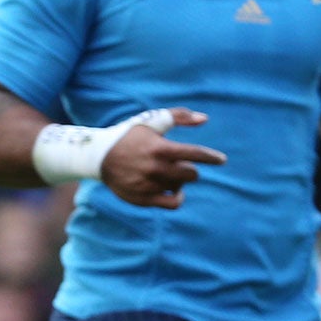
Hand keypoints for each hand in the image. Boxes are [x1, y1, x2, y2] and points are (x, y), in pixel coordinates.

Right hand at [100, 108, 225, 209]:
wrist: (98, 157)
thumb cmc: (129, 136)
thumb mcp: (151, 121)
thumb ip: (179, 116)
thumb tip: (205, 119)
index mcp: (160, 148)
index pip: (196, 154)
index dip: (212, 157)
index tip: (221, 160)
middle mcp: (156, 168)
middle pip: (191, 174)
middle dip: (189, 169)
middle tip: (179, 165)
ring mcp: (149, 185)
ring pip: (180, 187)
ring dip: (179, 181)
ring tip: (167, 174)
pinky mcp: (143, 198)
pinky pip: (172, 203)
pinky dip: (177, 198)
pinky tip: (174, 191)